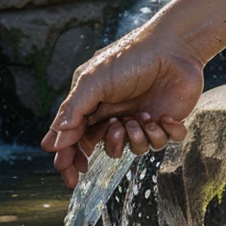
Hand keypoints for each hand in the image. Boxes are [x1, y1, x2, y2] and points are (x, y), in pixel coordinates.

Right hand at [40, 28, 204, 187]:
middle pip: (106, 148)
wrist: (173, 47)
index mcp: (94, 106)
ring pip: (136, 149)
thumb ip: (73, 110)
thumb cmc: (129, 58)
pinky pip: (163, 144)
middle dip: (111, 145)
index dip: (70, 160)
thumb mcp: (93, 80)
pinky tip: (165, 117)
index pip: (76, 140)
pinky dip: (165, 133)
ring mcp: (141, 120)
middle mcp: (116, 116)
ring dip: (138, 137)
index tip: (70, 178)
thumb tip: (53, 142)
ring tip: (142, 117)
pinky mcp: (166, 122)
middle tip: (117, 129)